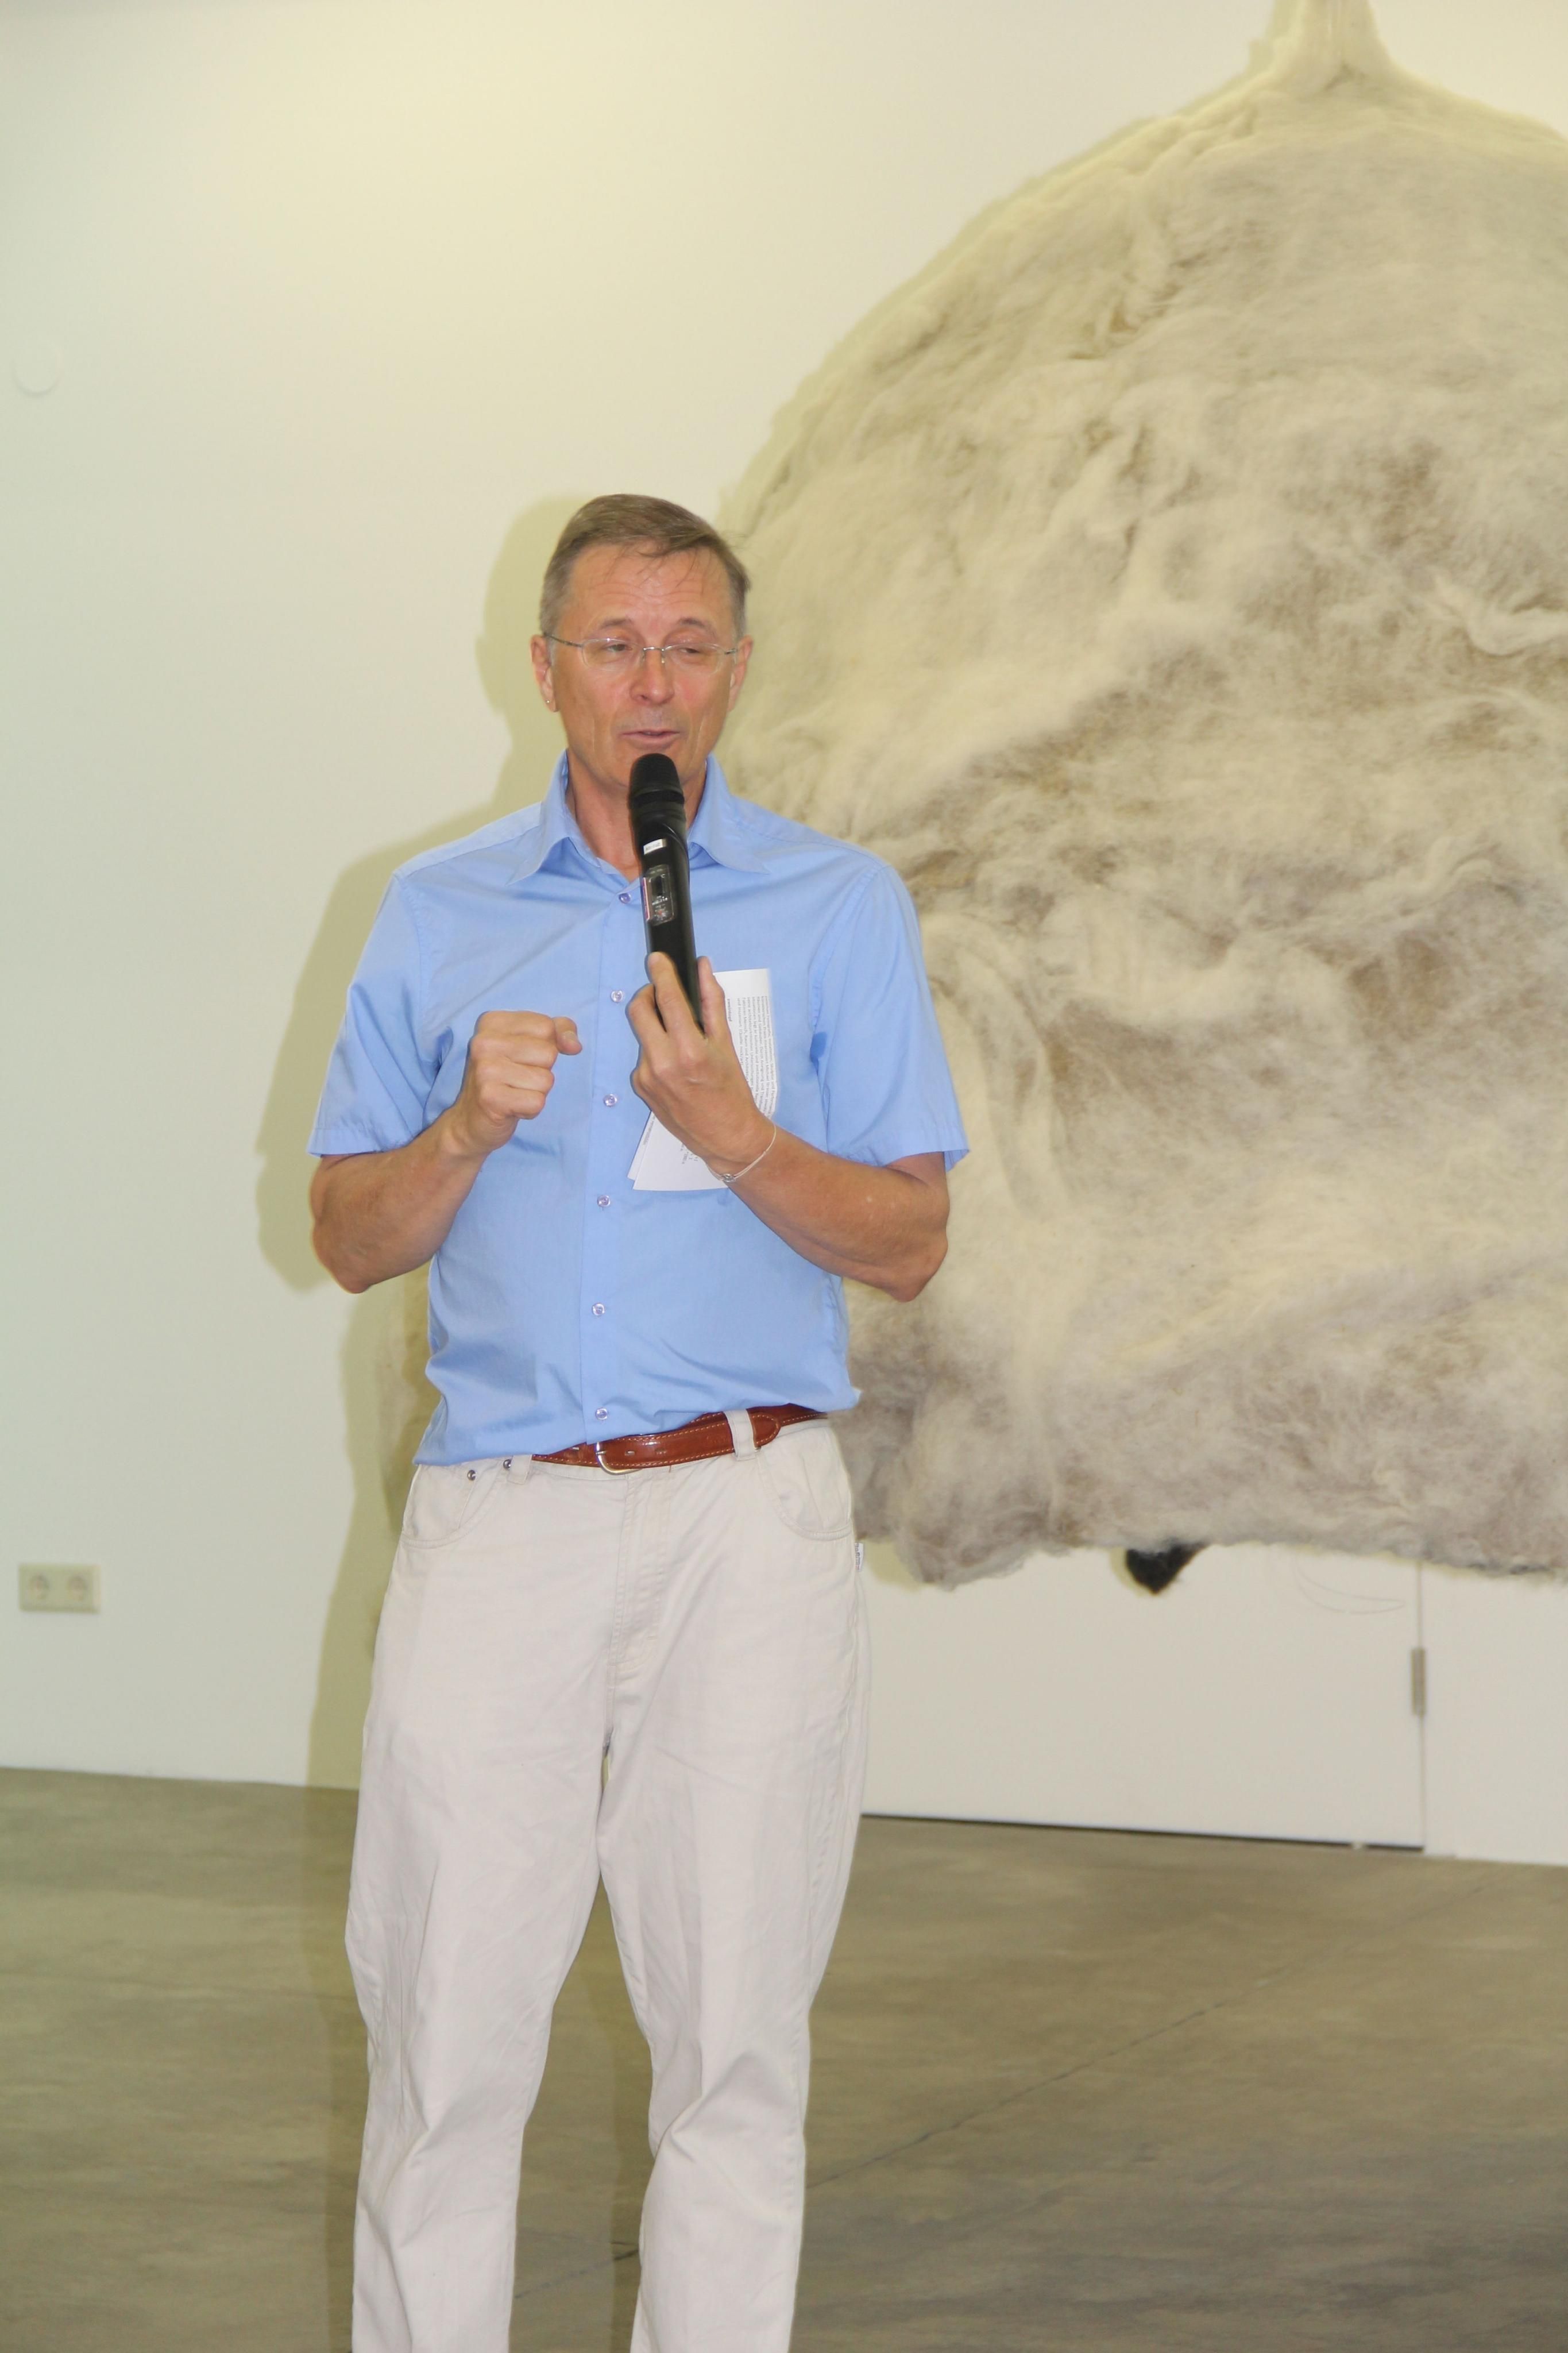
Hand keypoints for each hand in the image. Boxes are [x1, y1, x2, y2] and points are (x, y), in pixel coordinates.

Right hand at [446, 1010, 580, 1156]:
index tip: (524, 1058)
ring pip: (546, 1080)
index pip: (546, 1026)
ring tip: (514, 1093)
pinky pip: (537, 1102)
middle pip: (548, 1053)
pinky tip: (512, 1107)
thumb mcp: (530, 1045)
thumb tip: (574, 1045)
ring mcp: (485, 1070)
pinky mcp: (490, 1098)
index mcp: (492, 1022)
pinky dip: (530, 1110)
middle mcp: (484, 1042)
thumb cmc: (506, 1079)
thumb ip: (558, 1032)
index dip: (547, 1046)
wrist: (470, 1120)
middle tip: (517, 1079)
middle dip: (542, 1071)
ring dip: (537, 1092)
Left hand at [627, 956, 772, 1175]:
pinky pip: (643, 1055)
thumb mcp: (727, 1044)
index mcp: (689, 1050)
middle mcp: (663, 1063)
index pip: (667, 999)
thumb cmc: (732, 1091)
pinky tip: (674, 1064)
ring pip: (642, 1034)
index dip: (661, 973)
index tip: (658, 959)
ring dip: (656, 1028)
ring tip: (679, 1041)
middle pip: (638, 1011)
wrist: (725, 1135)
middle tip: (662, 994)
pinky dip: (655, 1050)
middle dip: (648, 995)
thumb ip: (712, 1003)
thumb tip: (703, 969)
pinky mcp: (640, 1087)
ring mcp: (647, 1076)